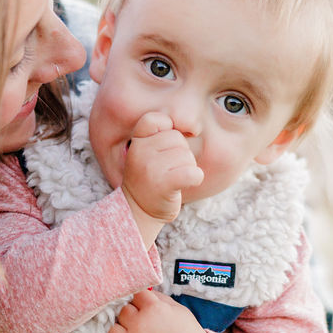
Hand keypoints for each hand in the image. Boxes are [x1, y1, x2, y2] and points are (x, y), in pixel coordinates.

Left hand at [104, 289, 213, 332]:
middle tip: (143, 326)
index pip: (135, 295)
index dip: (141, 302)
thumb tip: (143, 293)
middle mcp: (140, 324)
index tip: (146, 309)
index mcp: (154, 308)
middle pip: (122, 312)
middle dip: (131, 316)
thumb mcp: (178, 309)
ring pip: (112, 331)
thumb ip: (159, 299)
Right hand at [121, 112, 202, 235]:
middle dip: (180, 153)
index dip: (167, 128)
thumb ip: (160, 137)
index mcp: (137, 142)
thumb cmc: (148, 179)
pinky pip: (193, 172)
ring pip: (187, 156)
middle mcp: (141, 152)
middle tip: (168, 170)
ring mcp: (151, 168)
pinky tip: (186, 183)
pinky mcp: (164, 185)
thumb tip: (193, 128)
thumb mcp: (145, 153)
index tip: (164, 147)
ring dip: (187, 168)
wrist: (137, 212)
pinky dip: (196, 178)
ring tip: (172, 179)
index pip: (155, 119)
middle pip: (178, 138)